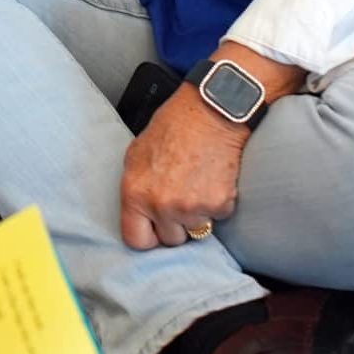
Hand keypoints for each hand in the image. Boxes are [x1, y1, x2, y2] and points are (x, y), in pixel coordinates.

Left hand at [120, 86, 248, 248]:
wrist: (209, 113)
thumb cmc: (173, 128)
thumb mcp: (137, 156)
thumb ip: (137, 190)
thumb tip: (138, 214)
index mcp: (135, 194)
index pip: (136, 240)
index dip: (148, 237)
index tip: (155, 230)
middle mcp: (161, 205)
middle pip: (171, 240)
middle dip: (176, 225)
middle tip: (181, 197)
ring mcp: (191, 208)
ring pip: (197, 230)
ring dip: (198, 214)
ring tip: (197, 184)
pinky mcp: (219, 205)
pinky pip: (218, 216)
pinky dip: (218, 203)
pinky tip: (212, 179)